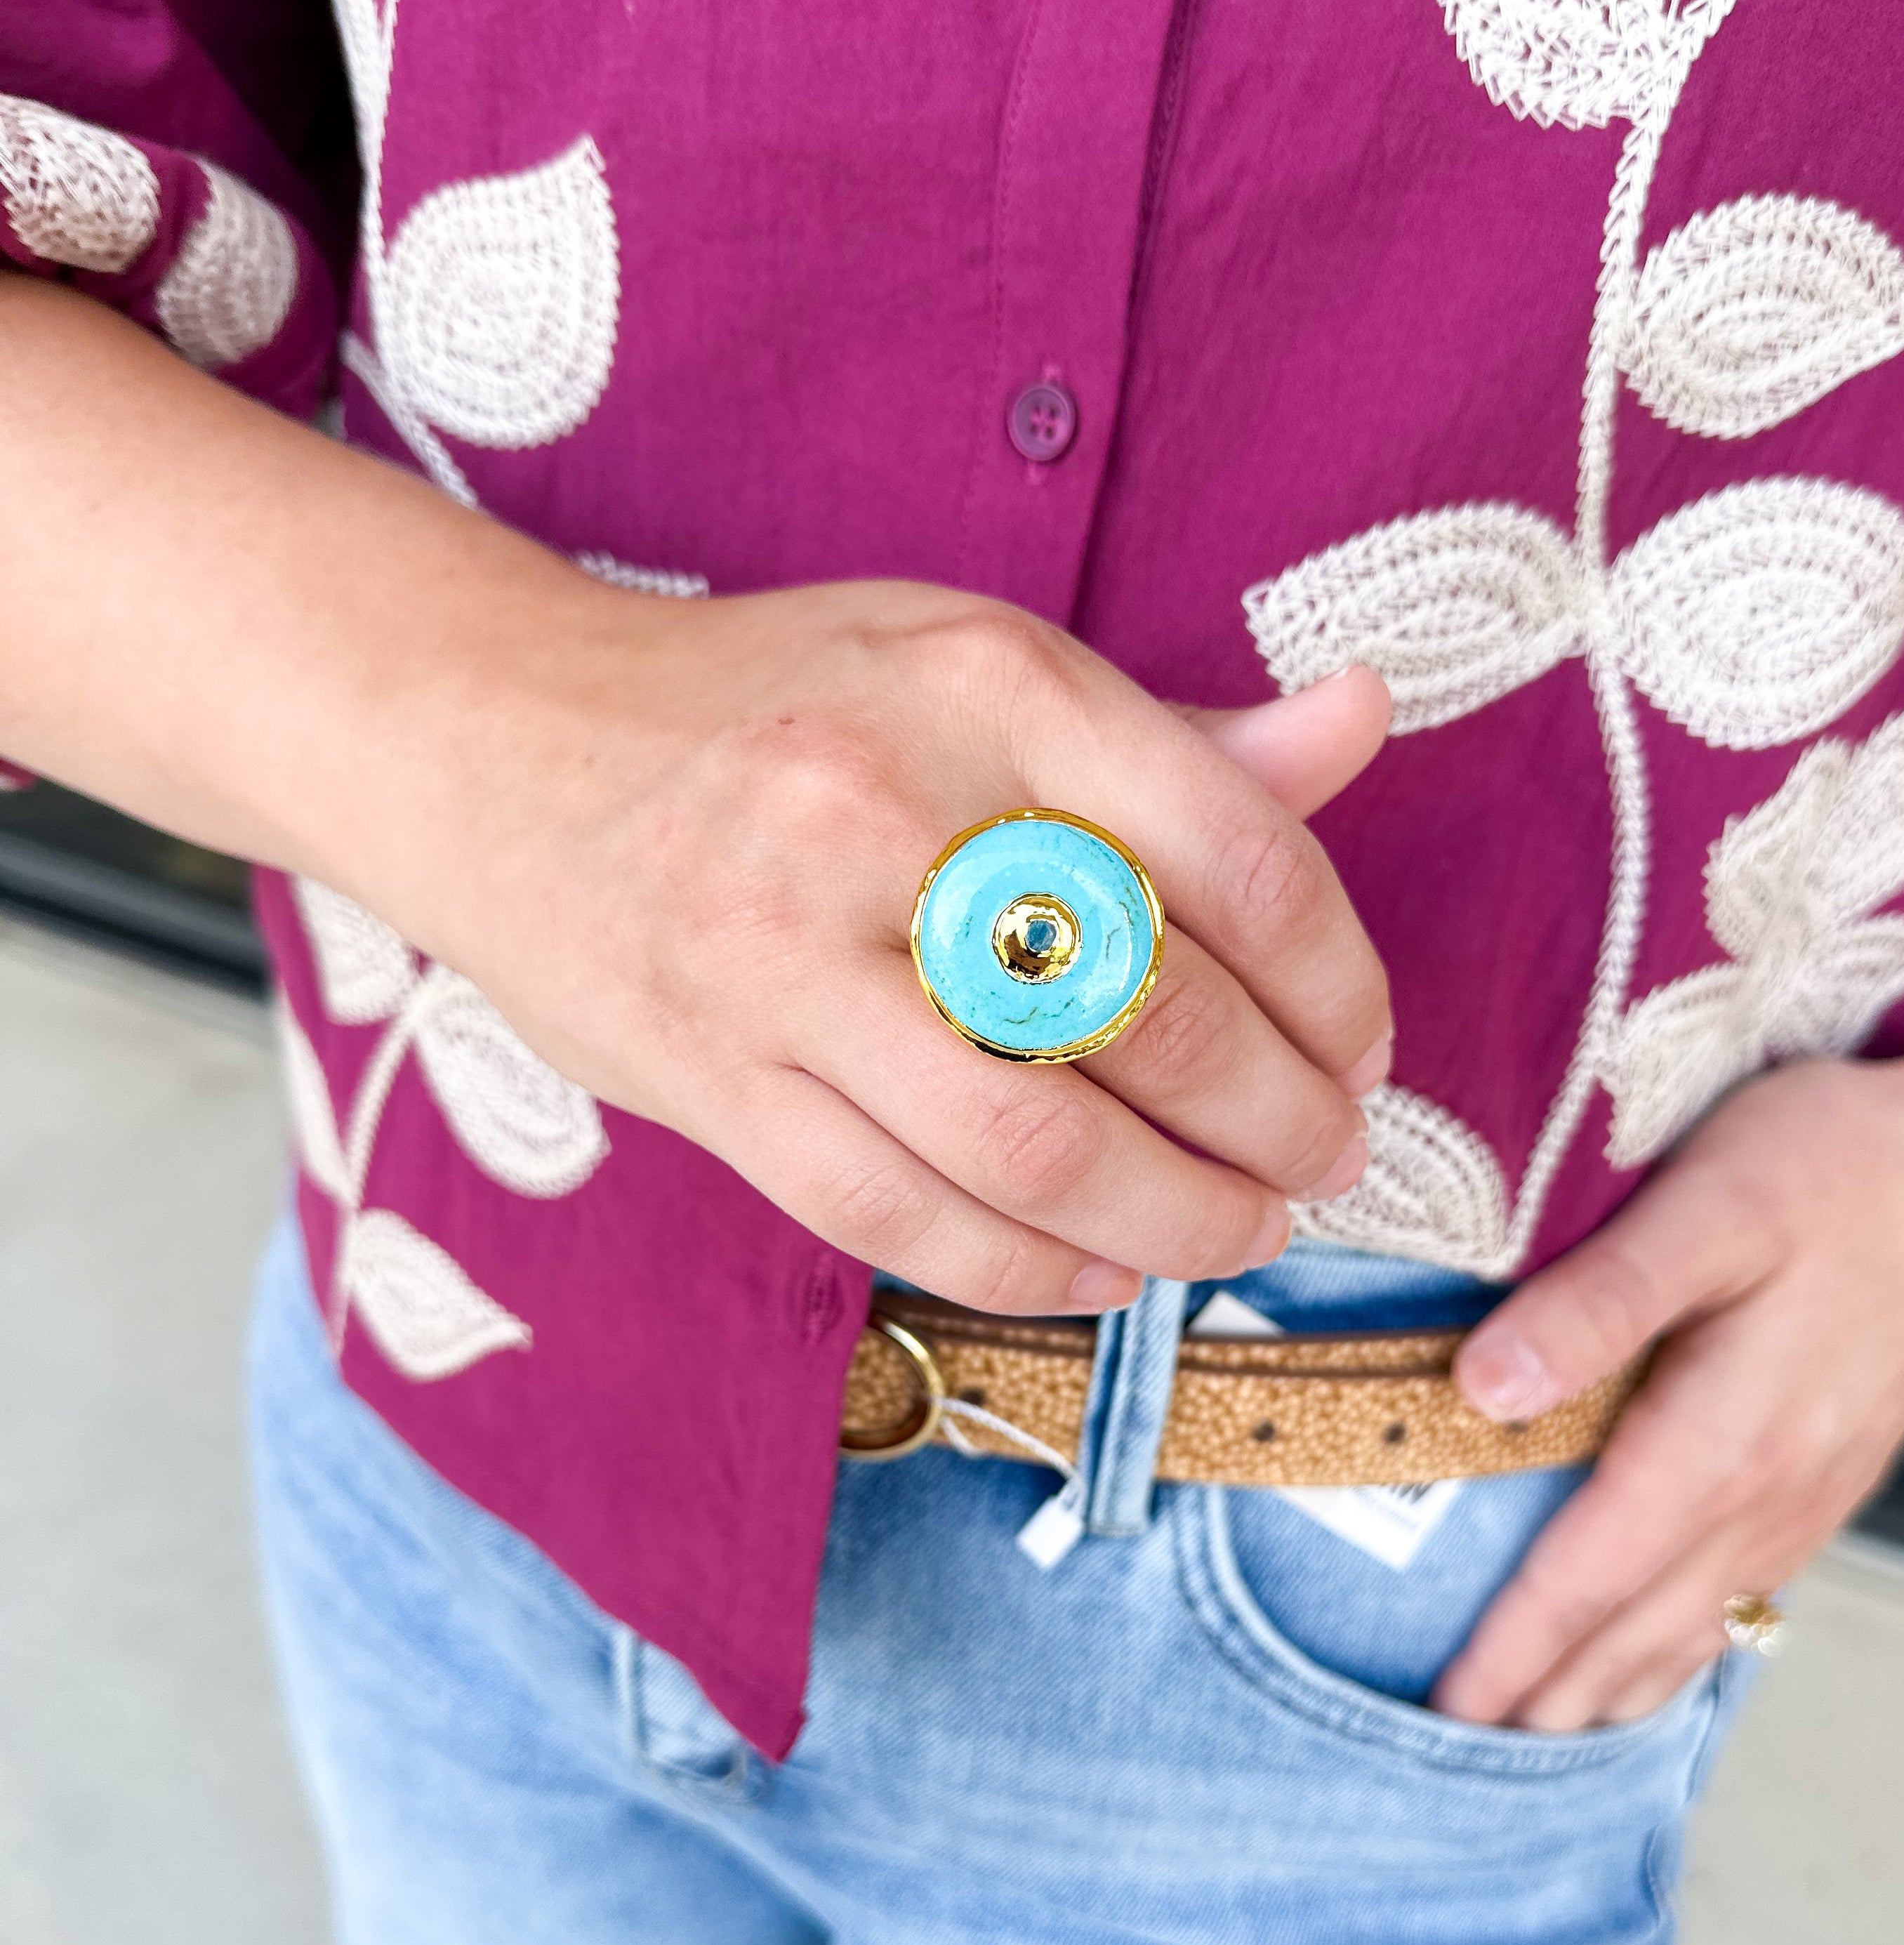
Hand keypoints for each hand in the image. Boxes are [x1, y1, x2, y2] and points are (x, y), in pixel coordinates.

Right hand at [402, 579, 1392, 1314]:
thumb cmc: (778, 709)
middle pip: (1156, 1021)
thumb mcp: (973, 672)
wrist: (497, 741)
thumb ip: (1174, 738)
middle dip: (1284, 1127)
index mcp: (988, 681)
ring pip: (1039, 1150)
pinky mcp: (710, 1076)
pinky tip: (1099, 1269)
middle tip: (1325, 1164)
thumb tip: (1365, 722)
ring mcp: (784, 954)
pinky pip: (903, 1218)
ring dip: (1178, 1225)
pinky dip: (1031, 1272)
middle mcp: (889, 808)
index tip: (1363, 1051)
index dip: (1340, 988)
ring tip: (1236, 1234)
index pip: (1239, 859)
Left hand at [1433, 996, 1903, 1729]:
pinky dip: (1679, 1649)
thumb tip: (1480, 1387)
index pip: (1584, 1579)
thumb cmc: (1838, 1164)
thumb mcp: (1705, 1204)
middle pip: (1633, 1632)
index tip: (1438, 1712)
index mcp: (1721, 1442)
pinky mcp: (1831, 1478)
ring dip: (1608, 1689)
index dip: (1506, 1651)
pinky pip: (1742, 1598)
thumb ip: (1595, 1300)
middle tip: (1453, 1751)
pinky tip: (1651, 1659)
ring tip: (1533, 1734)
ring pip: (1692, 1630)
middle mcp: (1768, 1496)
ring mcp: (1809, 1497)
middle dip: (1542, 1698)